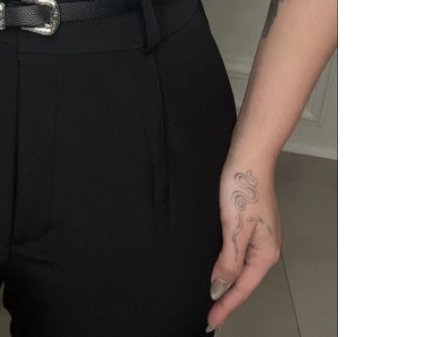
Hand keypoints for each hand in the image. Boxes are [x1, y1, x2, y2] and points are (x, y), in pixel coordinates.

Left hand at [206, 161, 282, 331]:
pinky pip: (238, 252)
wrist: (249, 154)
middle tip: (209, 314)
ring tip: (212, 296)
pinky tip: (218, 265)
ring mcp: (259, 234)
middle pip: (244, 281)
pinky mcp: (250, 221)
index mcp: (265, 253)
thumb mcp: (234, 228)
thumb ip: (229, 261)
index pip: (242, 288)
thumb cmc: (243, 187)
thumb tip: (219, 288)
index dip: (225, 305)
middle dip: (227, 298)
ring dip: (227, 282)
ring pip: (241, 267)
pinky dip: (227, 264)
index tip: (209, 321)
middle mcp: (266, 247)